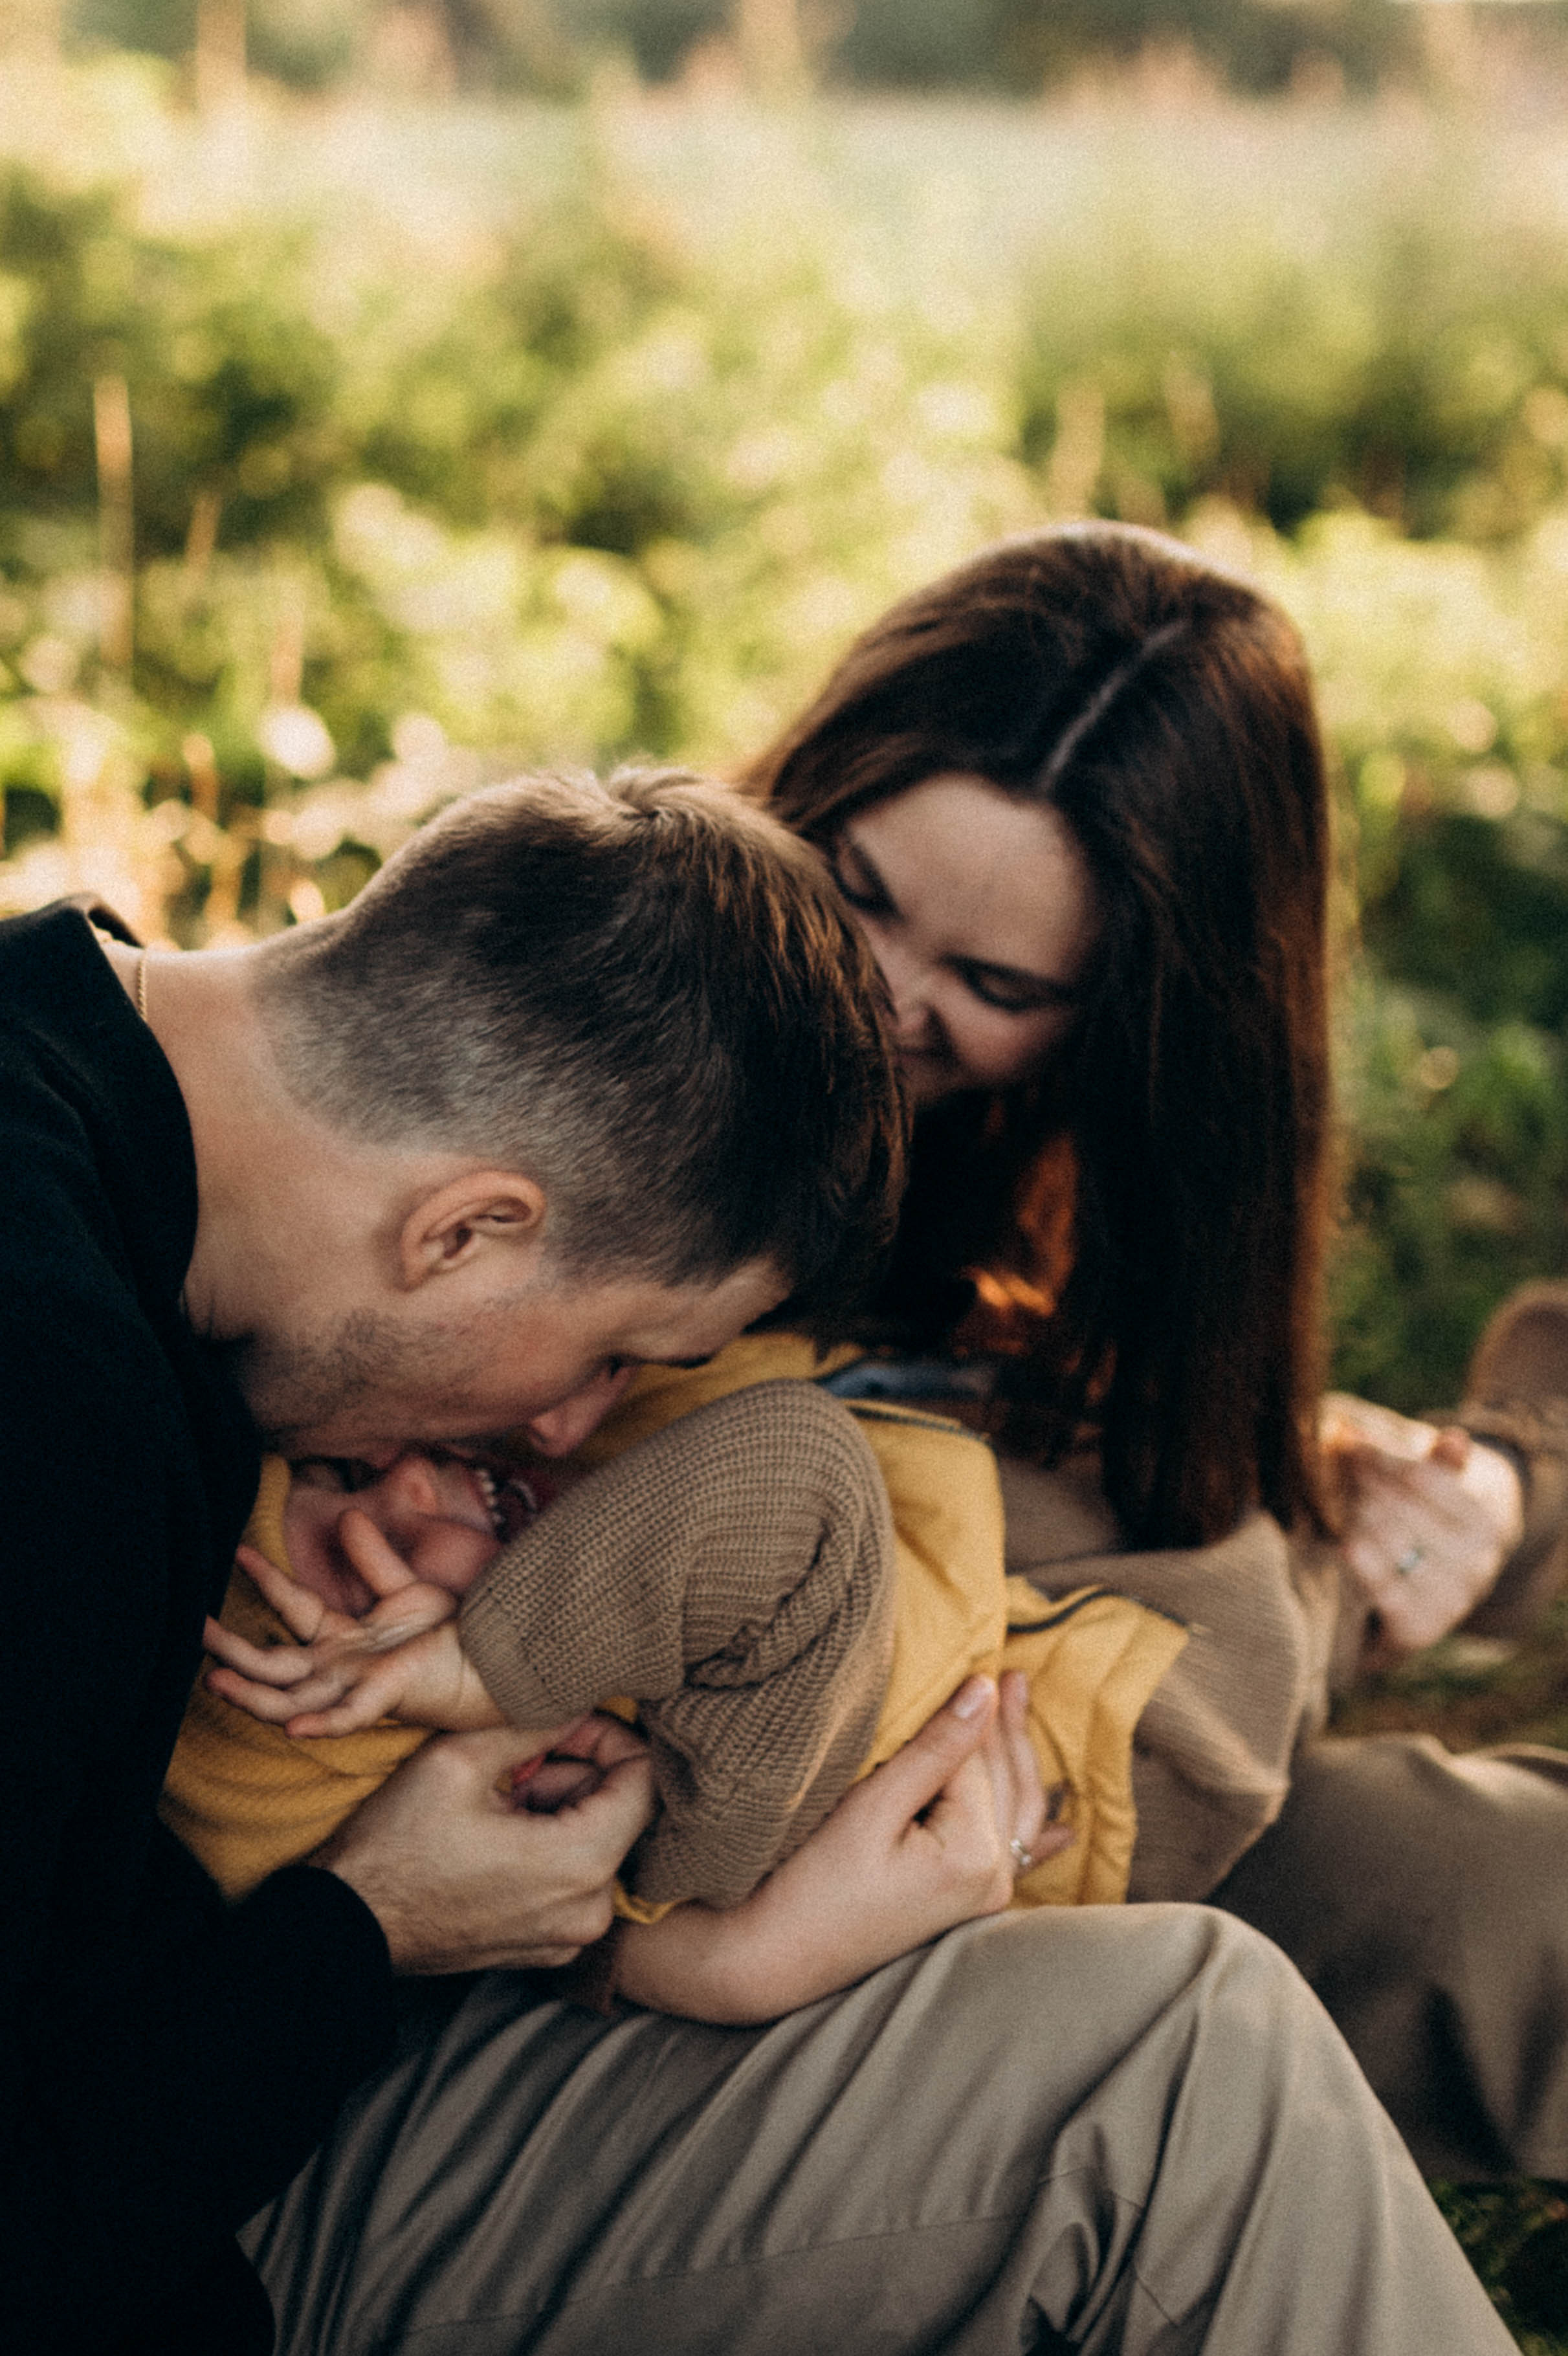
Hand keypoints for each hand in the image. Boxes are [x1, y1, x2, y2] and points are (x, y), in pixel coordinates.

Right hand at [206, 1521, 500, 1733]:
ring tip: (214, 1679)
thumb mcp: (406, 1589)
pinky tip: (291, 1727)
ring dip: (251, 1694)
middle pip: (272, 1665)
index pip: (292, 1609)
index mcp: (342, 1641)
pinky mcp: (385, 1700)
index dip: (266, 1581)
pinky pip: (345, 1717)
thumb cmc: (451, 1632)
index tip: (237, 1549)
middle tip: (193, 1629)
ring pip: (290, 1699)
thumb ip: (373, 1558)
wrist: (496, 1657)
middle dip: (231, 1650)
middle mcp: (340, 1669)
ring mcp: (358, 1687)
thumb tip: (345, 1518)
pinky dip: (319, 1723)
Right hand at [313, 1715, 654, 1972]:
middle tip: (514, 1758)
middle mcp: (591, 1910)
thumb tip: (581, 1696)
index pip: (643, 1779)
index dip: (608, 1737)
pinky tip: (496, 1834)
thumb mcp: (460, 1760)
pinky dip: (547, 1846)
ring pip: (594, 1841)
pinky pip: (573, 1879)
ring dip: (556, 1807)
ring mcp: (571, 1938)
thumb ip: (534, 1722)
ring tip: (496, 1798)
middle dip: (574, 1771)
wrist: (348, 1926)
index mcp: (581, 1863)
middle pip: (618, 1811)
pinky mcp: (549, 1948)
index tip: (563, 1722)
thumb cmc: (396, 1845)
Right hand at [614, 1671, 1071, 2024]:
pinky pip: (1011, 1857)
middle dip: (1006, 1727)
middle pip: (1005, 1781)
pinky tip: (1063, 1831)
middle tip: (1014, 1671)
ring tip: (1019, 1706)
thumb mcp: (871, 1807)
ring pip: (1015, 1810)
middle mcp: (992, 1880)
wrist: (773, 1960)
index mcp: (975, 1855)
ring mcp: (981, 1897)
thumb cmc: (810, 1883)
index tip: (975, 1655)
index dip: (967, 1709)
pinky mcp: (961, 1905)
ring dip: (1017, 1759)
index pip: (975, 1760)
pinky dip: (1033, 1834)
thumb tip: (984, 1688)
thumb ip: (934, 1749)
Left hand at [1323, 1394, 1524, 1665]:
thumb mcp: (1432, 1483)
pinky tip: (1345, 1546)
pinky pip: (1389, 1595)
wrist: (1429, 1592)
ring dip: (1355, 1519)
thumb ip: (1424, 1457)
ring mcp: (1453, 1601)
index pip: (1423, 1478)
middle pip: (1402, 1512)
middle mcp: (1477, 1564)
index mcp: (1484, 1521)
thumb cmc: (1424, 1518)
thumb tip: (1426, 1433)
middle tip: (1329, 1463)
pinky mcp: (1422, 1630)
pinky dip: (1366, 1568)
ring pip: (1393, 1548)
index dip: (1379, 1456)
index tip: (1346, 1437)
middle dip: (1361, 1484)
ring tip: (1332, 1500)